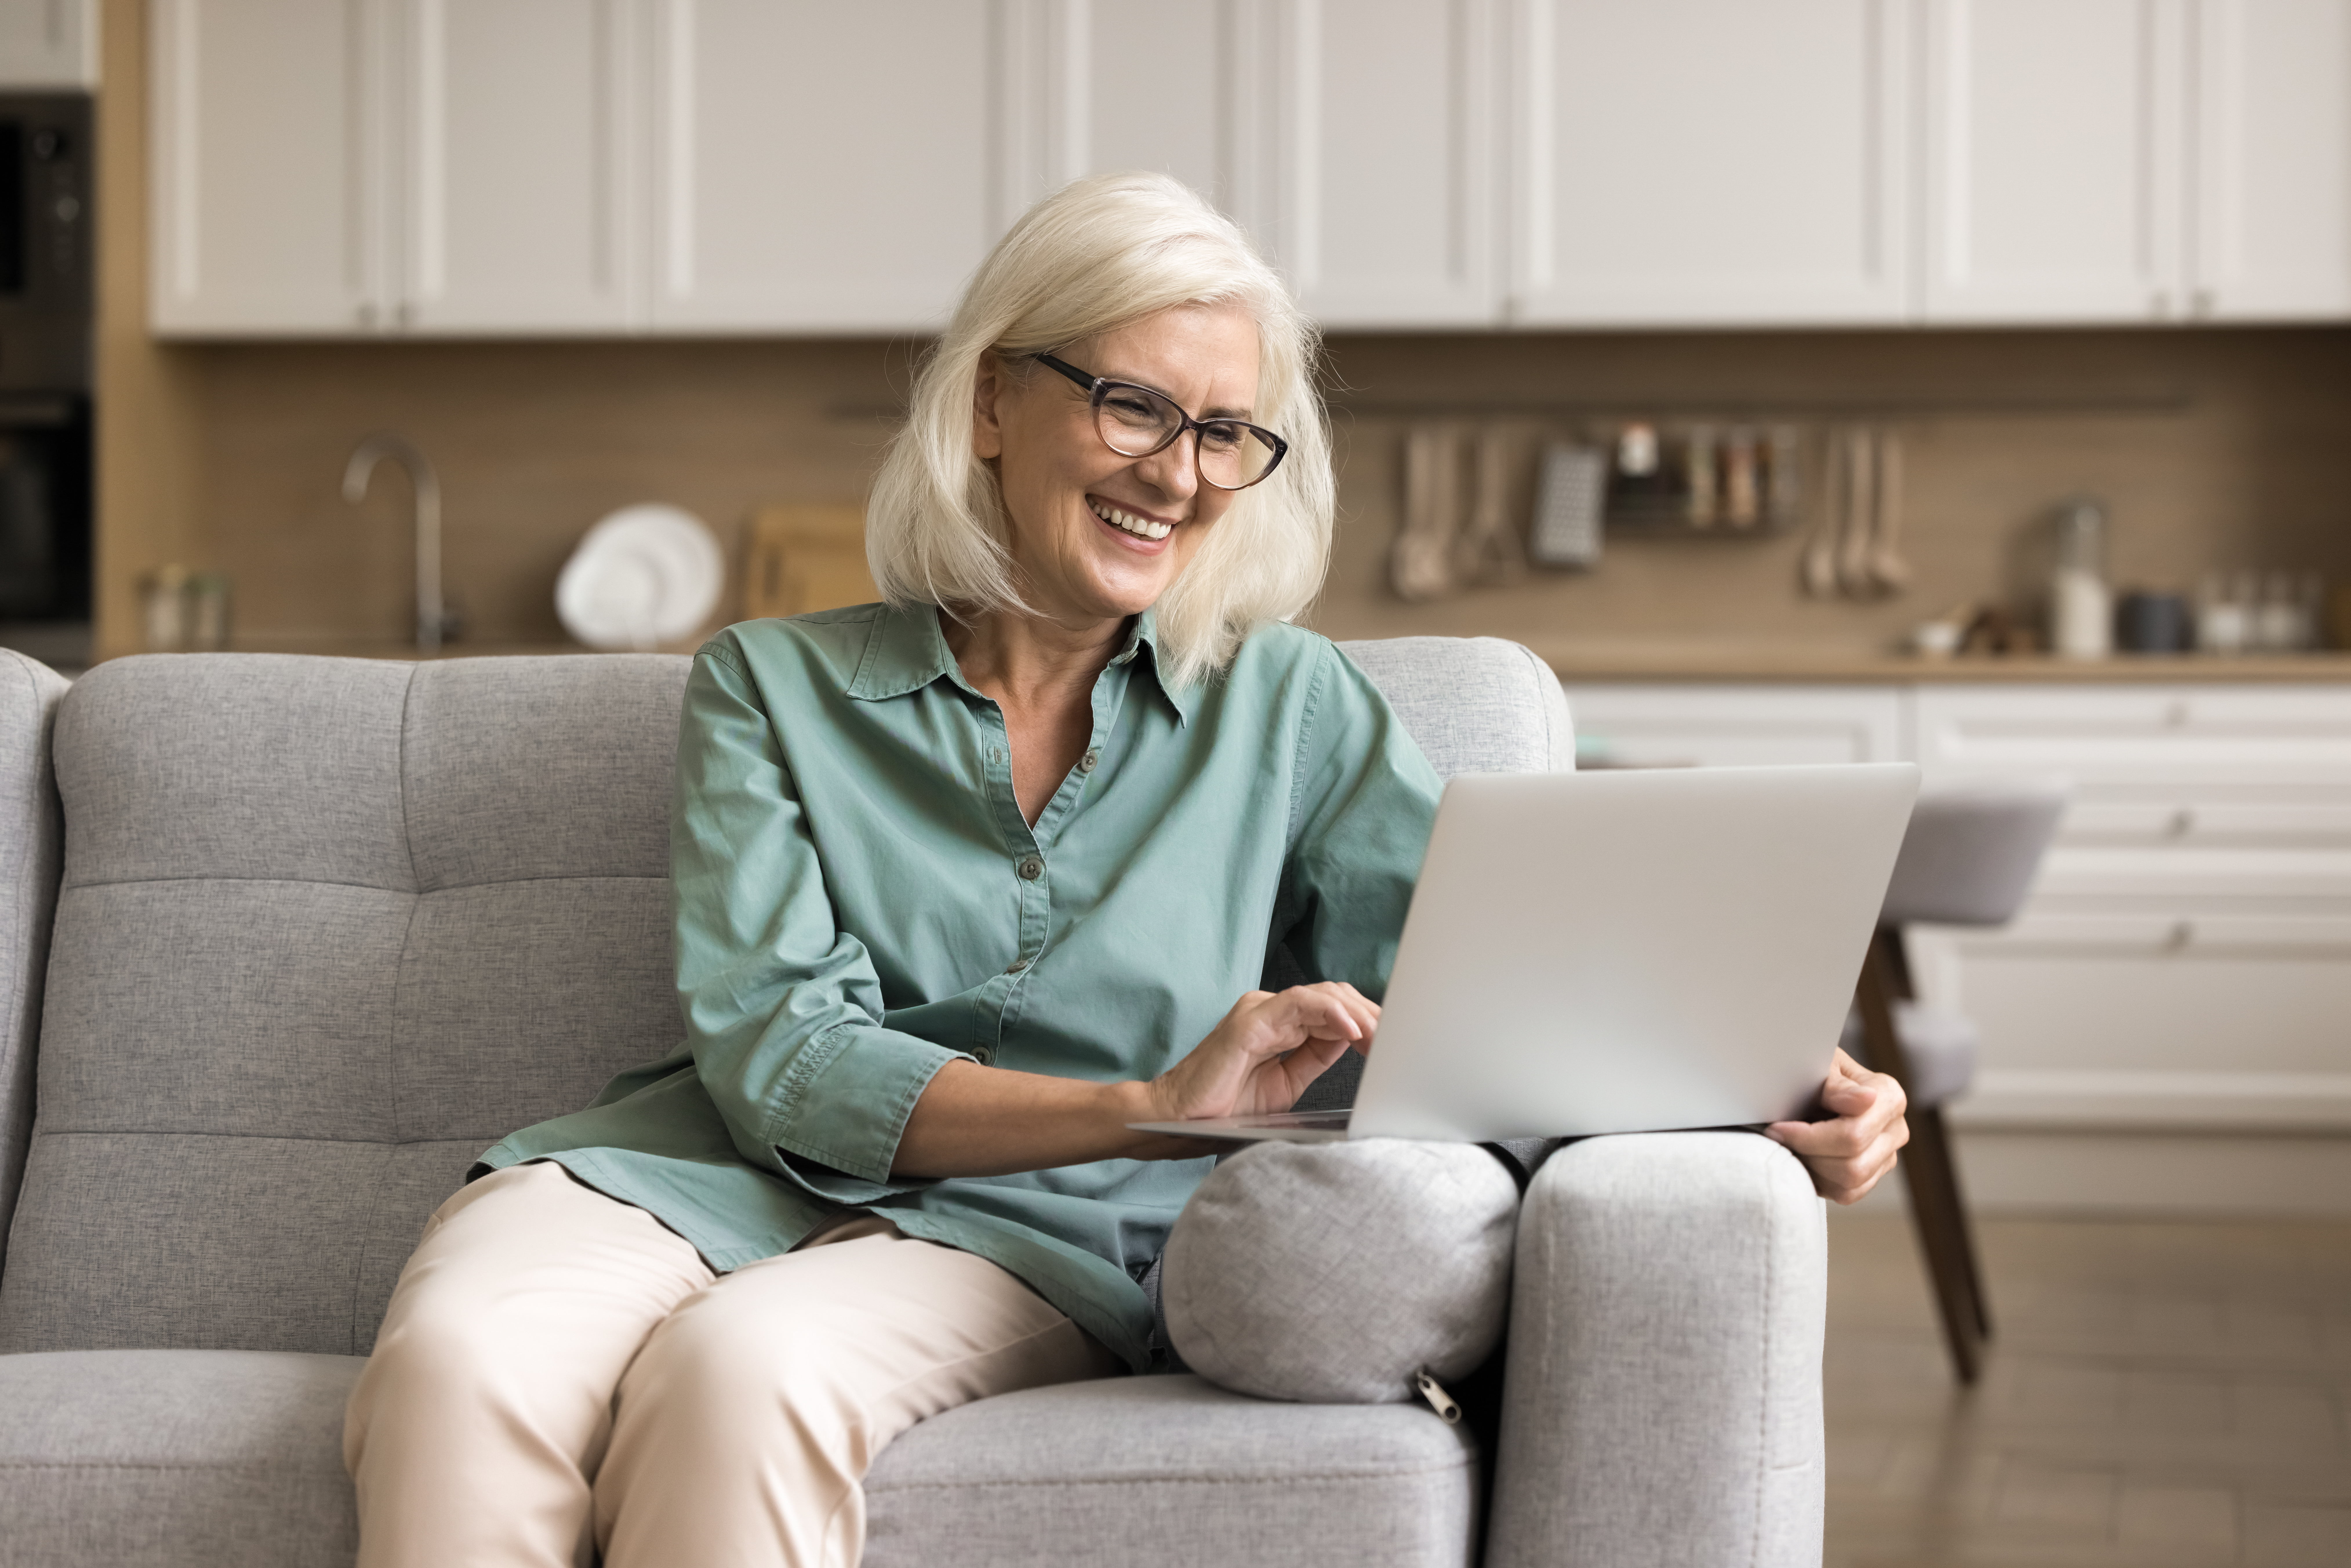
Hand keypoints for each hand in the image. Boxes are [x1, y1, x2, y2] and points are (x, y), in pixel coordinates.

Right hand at [1142, 983, 1378, 1126]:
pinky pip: (1298, 1004)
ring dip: (1359, 1014)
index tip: (1396, 1043)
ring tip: (1382, 1035)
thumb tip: (1353, 1042)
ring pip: (1323, 995)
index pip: (1336, 1011)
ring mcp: (1260, 1011)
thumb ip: (1315, 1058)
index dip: (1369, 1023)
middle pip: (1336, 998)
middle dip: (1371, 1015)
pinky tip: (1352, 1029)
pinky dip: (1330, 1012)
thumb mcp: (1286, 1084)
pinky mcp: (1250, 1021)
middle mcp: (1272, 1011)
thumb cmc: (1224, 1107)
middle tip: (1399, 1037)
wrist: (1178, 1120)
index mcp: (1281, 1025)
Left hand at [1765, 1047, 1908, 1204]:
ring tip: (1791, 1146)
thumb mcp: (1820, 1066)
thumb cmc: (1814, 1069)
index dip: (1808, 1137)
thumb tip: (1865, 1100)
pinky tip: (1804, 1158)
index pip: (1852, 1134)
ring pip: (1850, 1184)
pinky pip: (1847, 1194)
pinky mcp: (1873, 1174)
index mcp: (1889, 1097)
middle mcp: (1895, 1129)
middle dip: (1808, 1154)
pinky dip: (1820, 1180)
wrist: (1813, 1079)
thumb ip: (1838, 1086)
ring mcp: (1886, 1155)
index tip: (1777, 1127)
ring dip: (1812, 1168)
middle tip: (1778, 1138)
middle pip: (1852, 1165)